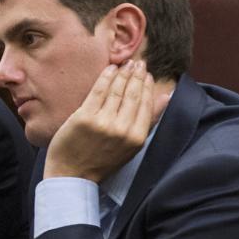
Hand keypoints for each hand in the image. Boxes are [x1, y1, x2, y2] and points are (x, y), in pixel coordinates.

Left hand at [43, 60, 165, 182]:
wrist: (72, 175)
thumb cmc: (102, 160)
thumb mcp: (131, 146)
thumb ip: (149, 121)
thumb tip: (166, 96)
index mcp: (137, 138)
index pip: (146, 105)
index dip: (147, 87)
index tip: (148, 74)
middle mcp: (122, 130)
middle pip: (133, 95)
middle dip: (137, 75)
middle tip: (139, 63)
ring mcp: (103, 123)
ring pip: (117, 90)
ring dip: (123, 73)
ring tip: (126, 64)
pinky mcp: (84, 117)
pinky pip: (99, 91)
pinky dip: (106, 77)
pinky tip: (111, 68)